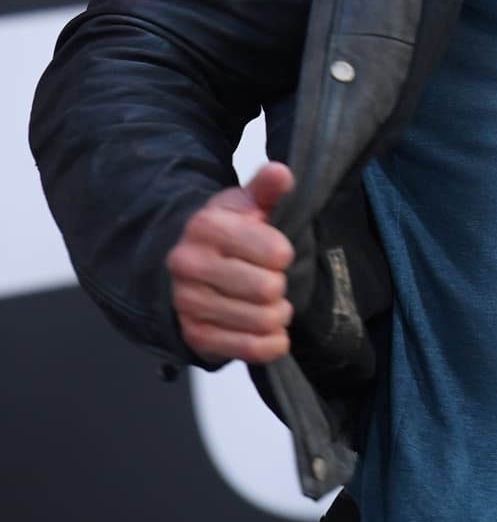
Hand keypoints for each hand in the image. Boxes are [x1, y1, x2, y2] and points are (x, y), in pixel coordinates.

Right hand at [168, 161, 295, 364]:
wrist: (187, 265)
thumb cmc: (227, 234)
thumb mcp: (246, 205)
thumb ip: (266, 188)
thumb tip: (280, 173)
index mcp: (206, 227)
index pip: (274, 252)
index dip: (284, 254)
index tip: (275, 252)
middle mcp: (189, 265)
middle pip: (267, 289)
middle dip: (281, 286)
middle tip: (273, 281)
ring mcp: (189, 302)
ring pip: (262, 320)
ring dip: (277, 314)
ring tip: (270, 303)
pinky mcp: (195, 335)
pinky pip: (251, 349)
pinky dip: (271, 343)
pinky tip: (269, 329)